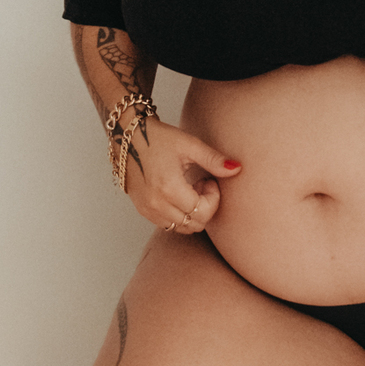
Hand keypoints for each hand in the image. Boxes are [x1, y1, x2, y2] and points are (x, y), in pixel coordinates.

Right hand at [119, 116, 239, 233]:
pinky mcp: (142, 210)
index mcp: (169, 188)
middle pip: (194, 224)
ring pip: (182, 228)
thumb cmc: (159, 138)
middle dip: (205, 207)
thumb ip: (214, 160)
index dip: (214, 199)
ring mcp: (147, 209)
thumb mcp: (189, 145)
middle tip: (202, 184)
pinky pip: (168, 225)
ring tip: (190, 189)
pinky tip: (178, 194)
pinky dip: (179, 215)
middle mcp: (156, 204)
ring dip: (192, 213)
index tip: (210, 180)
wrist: (128, 137)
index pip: (203, 211)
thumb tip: (237, 168)